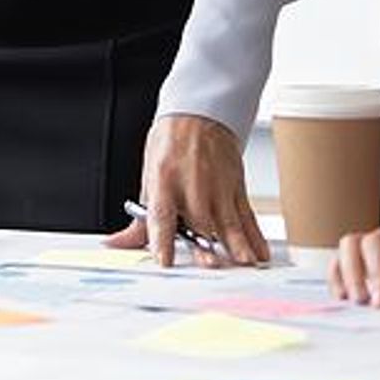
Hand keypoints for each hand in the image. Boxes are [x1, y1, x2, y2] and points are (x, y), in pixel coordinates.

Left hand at [106, 114, 265, 266]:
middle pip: (199, 222)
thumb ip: (140, 218)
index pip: (161, 215)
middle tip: (211, 266)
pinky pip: (246, 215)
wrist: (199, 114)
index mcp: (164, 181)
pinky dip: (254, 235)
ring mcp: (217, 187)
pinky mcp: (235, 187)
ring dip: (237, 243)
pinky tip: (259, 252)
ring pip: (228, 221)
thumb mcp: (149, 175)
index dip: (161, 239)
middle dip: (206, 246)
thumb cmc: (171, 144)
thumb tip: (119, 243)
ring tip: (243, 261)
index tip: (164, 260)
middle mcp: (192, 185)